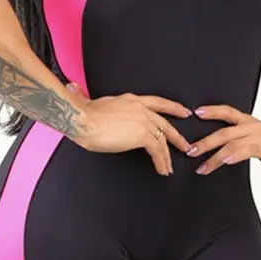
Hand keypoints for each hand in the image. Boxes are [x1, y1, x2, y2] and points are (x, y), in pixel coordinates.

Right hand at [65, 82, 191, 176]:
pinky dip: (162, 162)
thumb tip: (75, 89)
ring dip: (168, 155)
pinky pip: (157, 150)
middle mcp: (140, 108)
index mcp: (130, 100)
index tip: (184, 112)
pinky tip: (162, 169)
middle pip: (164, 123)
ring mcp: (143, 121)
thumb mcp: (89, 102)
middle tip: (185, 145)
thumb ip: (87, 98)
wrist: (83, 120)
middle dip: (177, 136)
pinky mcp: (142, 135)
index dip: (173, 108)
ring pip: (162, 139)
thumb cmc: (82, 115)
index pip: (157, 102)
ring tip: (170, 167)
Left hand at [186, 104, 260, 175]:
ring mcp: (258, 136)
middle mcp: (251, 126)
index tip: (195, 112)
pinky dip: (234, 155)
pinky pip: (246, 150)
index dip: (211, 110)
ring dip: (214, 156)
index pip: (226, 111)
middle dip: (204, 142)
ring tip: (201, 167)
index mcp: (248, 122)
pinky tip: (225, 161)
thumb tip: (220, 149)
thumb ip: (240, 141)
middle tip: (189, 151)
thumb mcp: (256, 139)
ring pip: (231, 144)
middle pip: (223, 131)